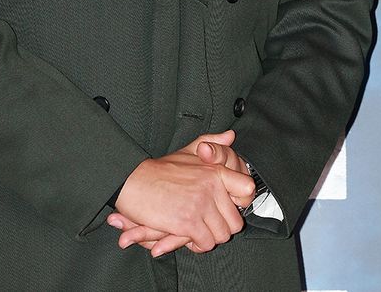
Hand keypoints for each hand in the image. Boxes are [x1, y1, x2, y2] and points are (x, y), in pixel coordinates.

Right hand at [107, 129, 254, 256]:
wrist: (133, 182)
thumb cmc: (160, 169)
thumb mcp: (188, 151)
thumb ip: (212, 143)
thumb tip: (230, 136)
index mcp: (214, 170)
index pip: (247, 189)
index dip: (241, 202)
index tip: (229, 206)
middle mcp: (211, 186)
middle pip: (235, 222)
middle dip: (222, 227)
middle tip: (207, 223)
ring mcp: (200, 205)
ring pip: (221, 236)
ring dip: (209, 237)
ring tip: (197, 230)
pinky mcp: (188, 222)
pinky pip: (205, 243)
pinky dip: (197, 244)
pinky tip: (187, 235)